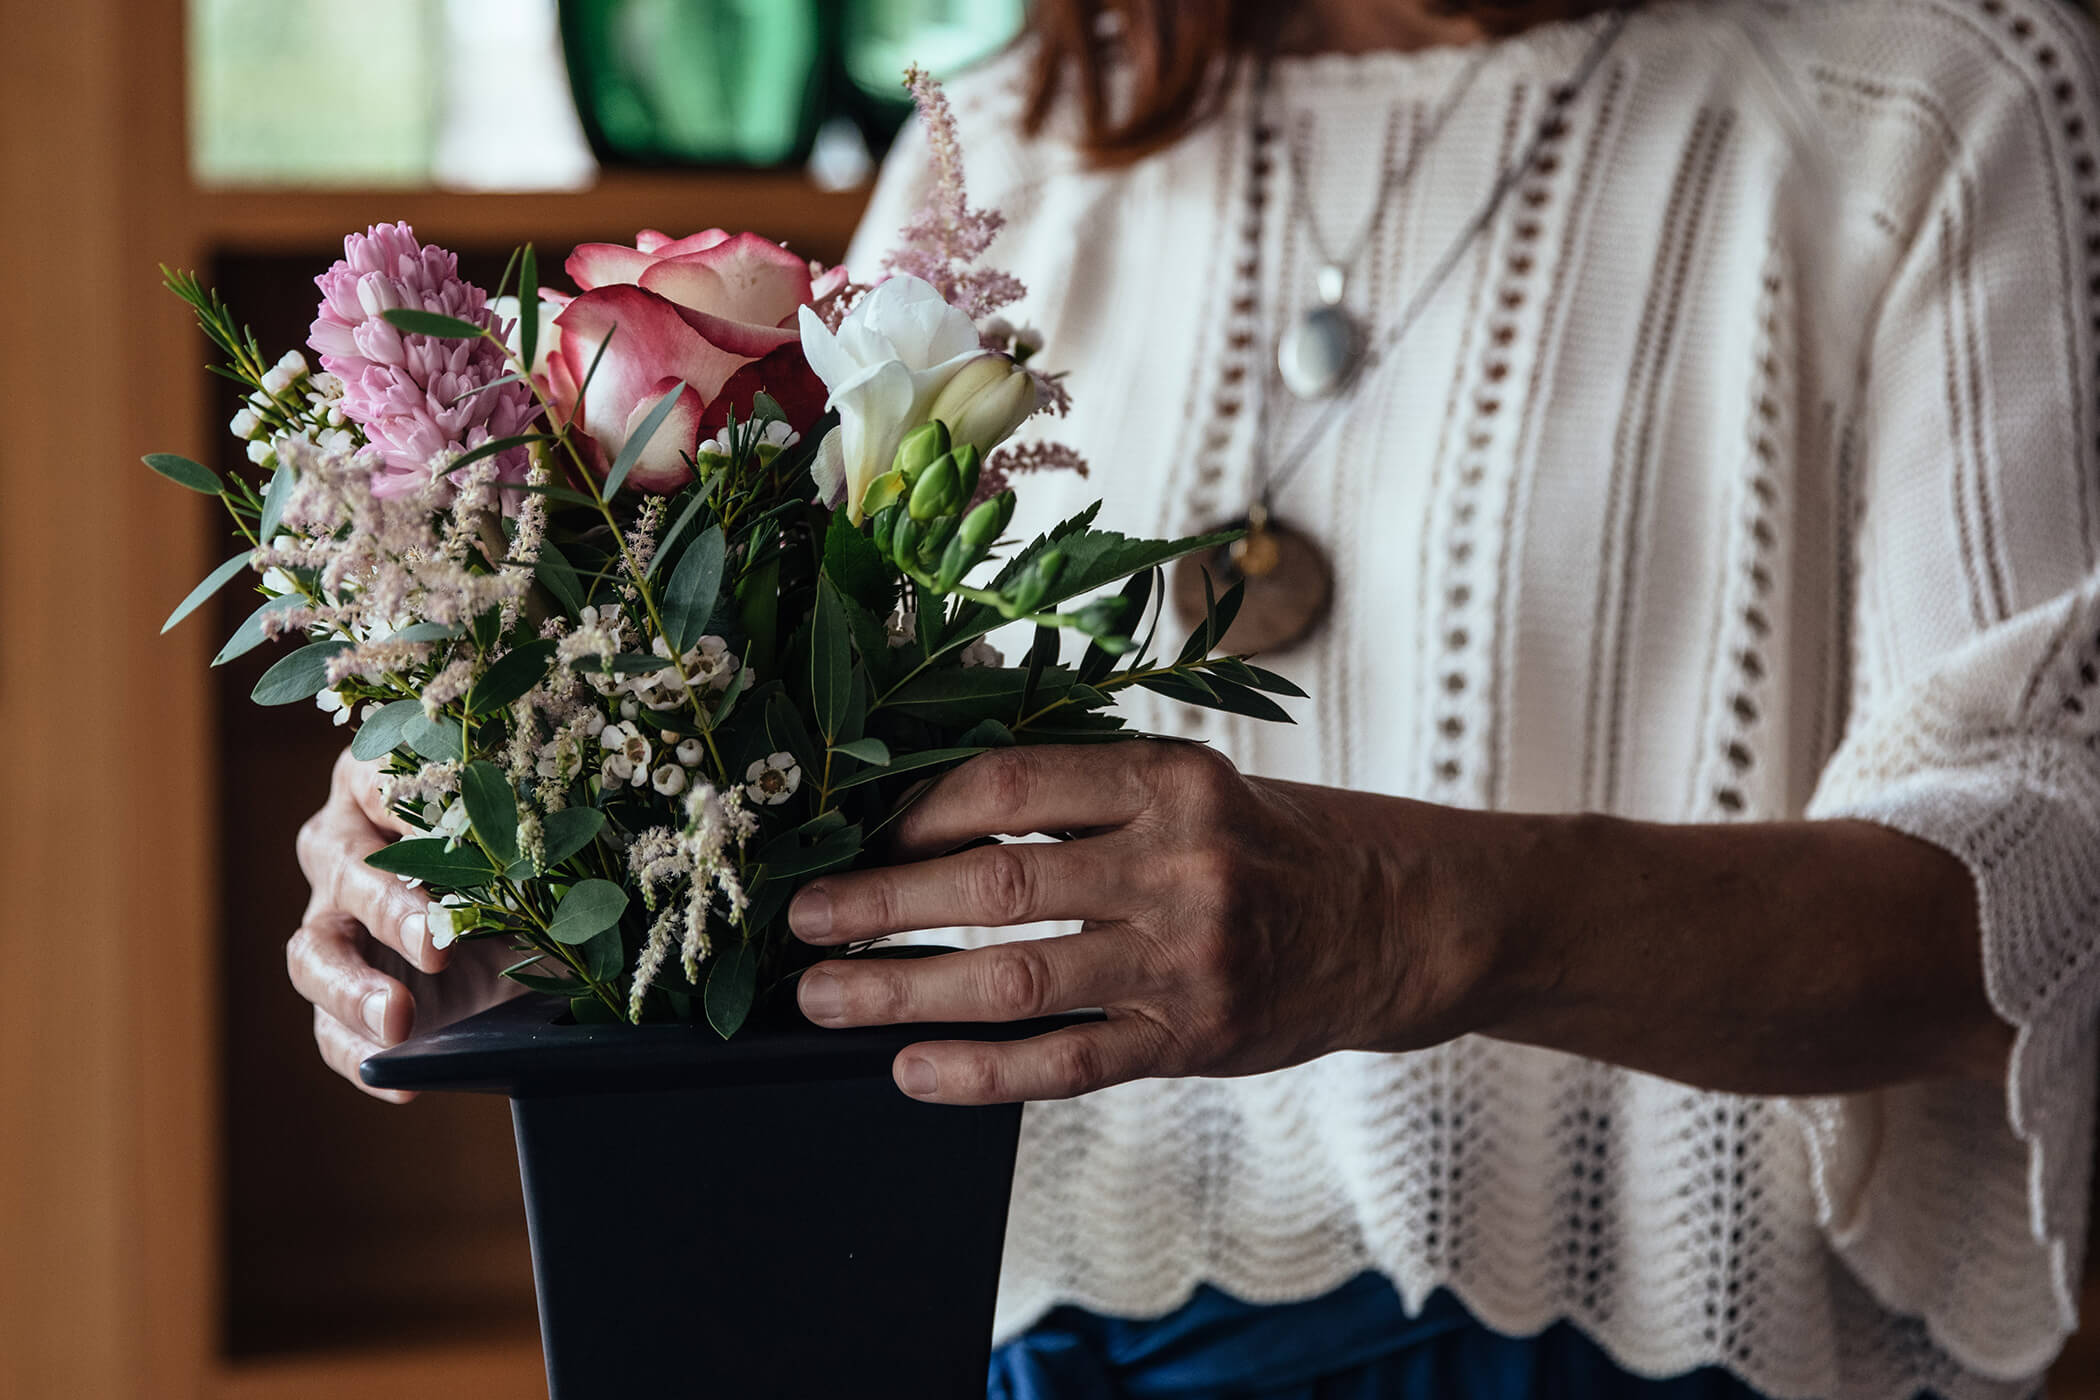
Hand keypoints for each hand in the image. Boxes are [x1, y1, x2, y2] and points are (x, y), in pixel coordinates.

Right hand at [288, 749, 517, 1101]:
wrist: (540, 943)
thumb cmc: (528, 868)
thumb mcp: (537, 848)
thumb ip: (527, 835)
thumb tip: (544, 843)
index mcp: (383, 789)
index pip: (376, 780)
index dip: (406, 803)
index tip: (451, 829)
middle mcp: (344, 848)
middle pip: (343, 867)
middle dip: (390, 905)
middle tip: (438, 943)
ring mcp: (332, 925)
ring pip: (314, 952)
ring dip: (353, 987)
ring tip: (398, 1019)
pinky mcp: (339, 1000)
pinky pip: (329, 1032)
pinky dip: (361, 1056)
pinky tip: (400, 1078)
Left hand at [786, 743, 1512, 1104]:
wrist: (1391, 920)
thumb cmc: (1261, 844)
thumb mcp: (1187, 787)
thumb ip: (1080, 794)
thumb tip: (923, 808)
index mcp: (1167, 778)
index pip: (1010, 787)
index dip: (914, 814)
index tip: (851, 835)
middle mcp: (1178, 863)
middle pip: (996, 886)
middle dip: (879, 906)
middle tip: (803, 923)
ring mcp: (1186, 958)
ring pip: (1017, 980)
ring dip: (903, 992)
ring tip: (825, 999)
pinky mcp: (1193, 1038)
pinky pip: (1068, 1063)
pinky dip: (980, 1073)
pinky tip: (914, 1072)